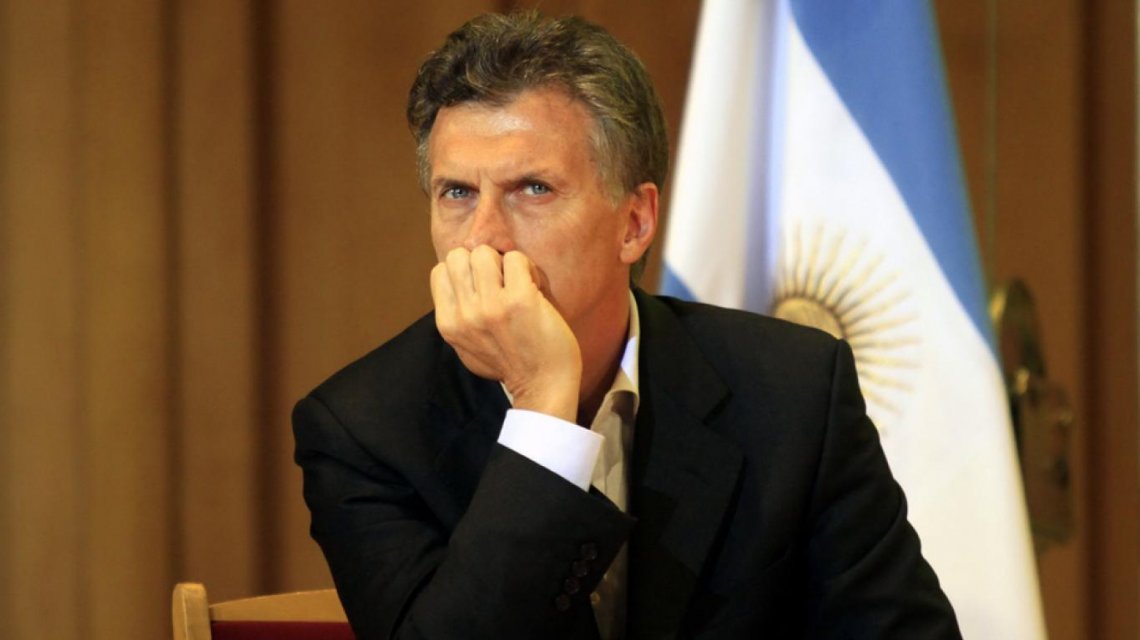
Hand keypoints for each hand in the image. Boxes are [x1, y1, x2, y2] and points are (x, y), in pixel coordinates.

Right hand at [430, 246, 581, 421]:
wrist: (543, 385)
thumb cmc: (509, 364)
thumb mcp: (466, 346)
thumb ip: (456, 316)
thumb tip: (450, 278)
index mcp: (448, 325)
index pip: (441, 271)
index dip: (463, 271)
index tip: (482, 287)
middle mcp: (465, 315)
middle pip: (459, 256)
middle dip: (481, 262)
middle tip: (500, 282)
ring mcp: (491, 307)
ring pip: (484, 252)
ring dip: (503, 262)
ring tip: (516, 284)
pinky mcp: (519, 300)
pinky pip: (515, 258)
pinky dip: (527, 268)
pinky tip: (533, 288)